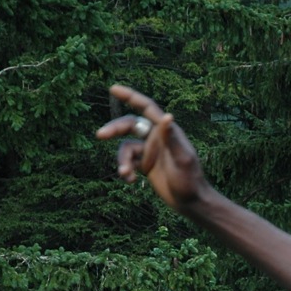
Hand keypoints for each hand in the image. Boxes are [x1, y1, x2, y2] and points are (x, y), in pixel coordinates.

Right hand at [95, 85, 210, 211]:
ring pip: (125, 147)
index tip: (113, 88)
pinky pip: (127, 161)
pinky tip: (130, 180)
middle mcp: (157, 138)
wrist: (190, 202)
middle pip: (129, 125)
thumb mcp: (182, 159)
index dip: (131, 97)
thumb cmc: (190, 180)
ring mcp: (150, 151)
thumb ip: (172, 139)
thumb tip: (167, 116)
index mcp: (167, 131)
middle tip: (100, 135)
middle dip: (114, 129)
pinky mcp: (144, 165)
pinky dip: (125, 170)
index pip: (147, 108)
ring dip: (122, 159)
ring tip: (126, 173)